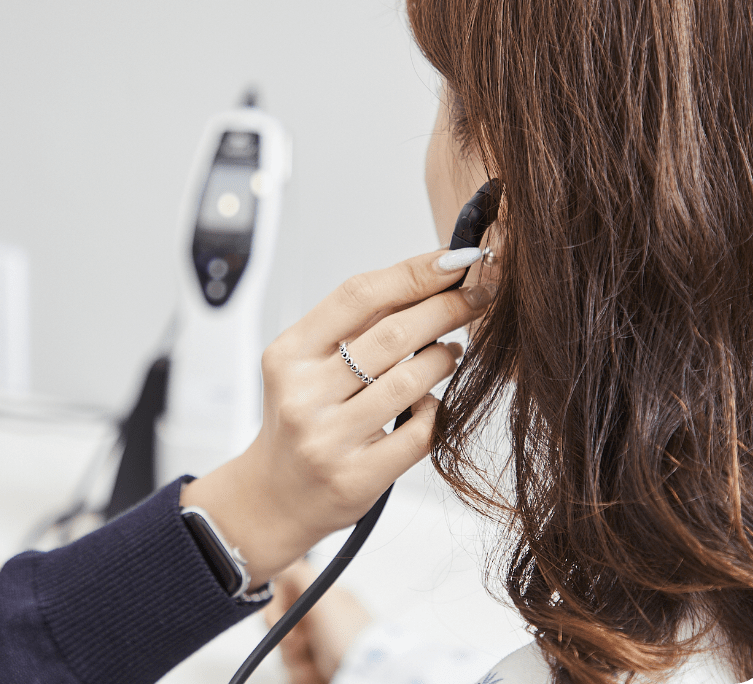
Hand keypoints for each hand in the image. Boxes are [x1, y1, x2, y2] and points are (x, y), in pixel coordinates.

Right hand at [181, 248, 494, 587]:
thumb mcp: (305, 364)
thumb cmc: (301, 417)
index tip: (454, 258)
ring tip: (453, 349)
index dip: (413, 272)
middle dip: (447, 307)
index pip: (358, 296)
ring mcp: (329, 439)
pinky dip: (437, 409)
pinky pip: (420, 432)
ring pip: (412, 382)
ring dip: (445, 358)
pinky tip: (433, 401)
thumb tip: (427, 279)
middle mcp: (303, 395)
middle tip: (478, 294)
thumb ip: (354, 327)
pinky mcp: (357, 477)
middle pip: (393, 334)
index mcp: (289, 354)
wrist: (275, 494)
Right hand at [262, 559, 373, 683]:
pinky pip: (294, 673)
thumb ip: (299, 574)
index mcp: (324, 600)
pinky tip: (316, 676)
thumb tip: (281, 563)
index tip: (282, 622)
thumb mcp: (325, 597)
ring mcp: (321, 648)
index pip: (285, 597)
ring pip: (286, 654)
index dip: (277, 610)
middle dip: (288, 642)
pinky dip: (301, 676)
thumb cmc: (351, 638)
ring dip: (296, 663)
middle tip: (303, 646)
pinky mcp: (319, 671)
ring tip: (316, 668)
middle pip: (283, 629)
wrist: (367, 674)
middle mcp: (322, 622)